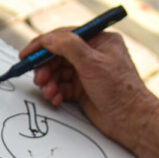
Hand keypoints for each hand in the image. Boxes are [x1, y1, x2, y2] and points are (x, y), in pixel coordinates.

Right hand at [21, 29, 158, 144]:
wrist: (131, 121)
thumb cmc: (120, 90)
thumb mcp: (92, 63)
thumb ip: (68, 46)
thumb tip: (48, 39)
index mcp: (99, 41)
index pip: (65, 36)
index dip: (43, 44)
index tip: (27, 54)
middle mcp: (93, 54)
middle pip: (58, 55)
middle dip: (46, 67)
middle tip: (39, 78)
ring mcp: (88, 72)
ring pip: (58, 72)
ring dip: (49, 81)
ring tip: (48, 91)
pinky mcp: (83, 89)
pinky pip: (62, 86)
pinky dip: (56, 92)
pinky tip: (56, 98)